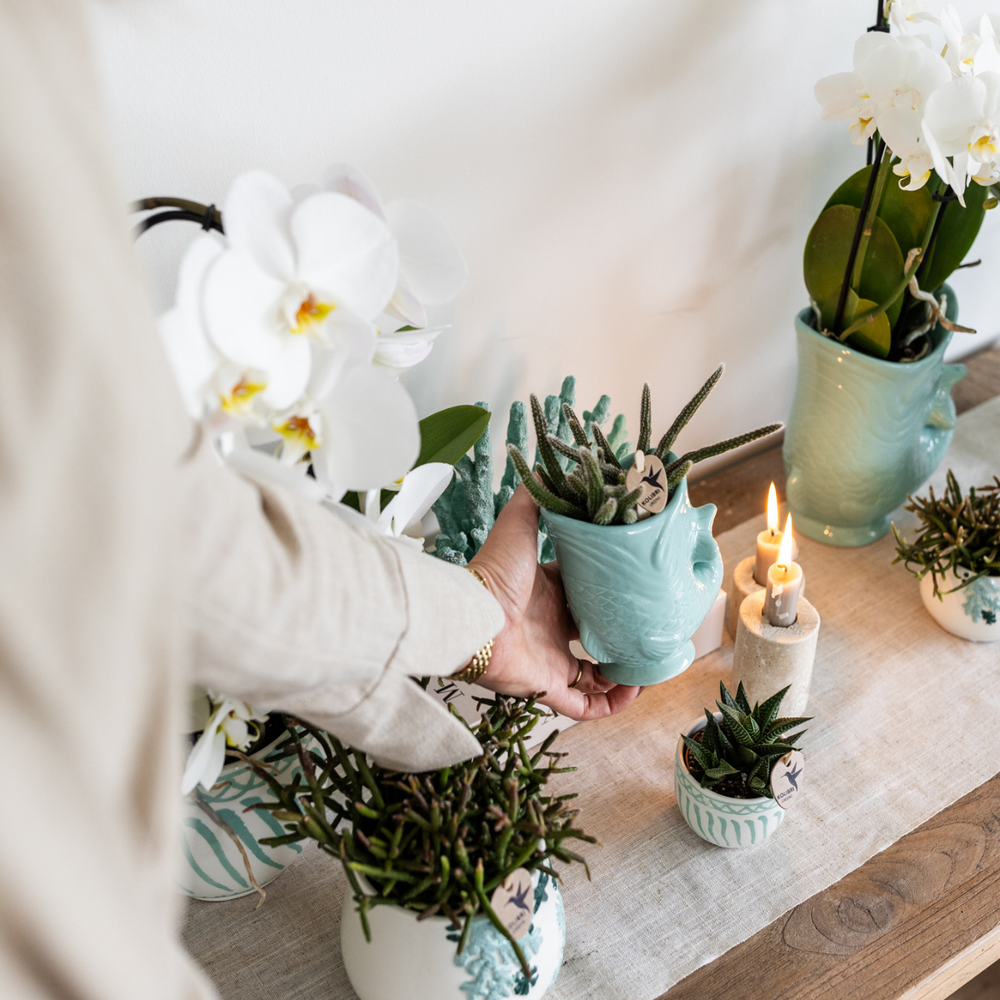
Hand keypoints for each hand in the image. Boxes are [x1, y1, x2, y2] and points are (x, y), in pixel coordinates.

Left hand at [468, 485, 640, 720]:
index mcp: (549, 593)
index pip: (587, 593)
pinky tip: (634, 689)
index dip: (612, 592)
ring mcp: (550, 660)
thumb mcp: (519, 524)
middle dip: (623, 634)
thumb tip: (547, 465)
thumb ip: (535, 498)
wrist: (471, 616)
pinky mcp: (548, 687)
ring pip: (595, 674)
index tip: (640, 585)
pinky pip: (584, 705)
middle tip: (653, 626)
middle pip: (595, 634)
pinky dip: (611, 703)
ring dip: (623, 673)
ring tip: (650, 661)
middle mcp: (552, 628)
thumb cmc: (494, 572)